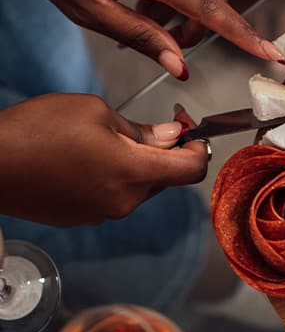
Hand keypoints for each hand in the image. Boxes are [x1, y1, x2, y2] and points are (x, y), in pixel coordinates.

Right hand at [0, 94, 208, 226]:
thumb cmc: (36, 130)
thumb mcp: (95, 112)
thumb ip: (141, 129)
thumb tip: (170, 136)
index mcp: (134, 172)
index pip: (193, 170)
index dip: (200, 148)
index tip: (191, 131)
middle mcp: (125, 201)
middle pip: (166, 179)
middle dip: (167, 153)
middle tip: (155, 127)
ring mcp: (103, 214)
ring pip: (139, 188)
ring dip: (138, 166)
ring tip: (108, 140)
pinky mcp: (82, 219)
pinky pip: (114, 197)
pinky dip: (113, 179)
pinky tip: (87, 159)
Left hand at [34, 0, 284, 78]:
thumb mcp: (91, 8)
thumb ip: (140, 36)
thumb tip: (178, 64)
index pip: (210, 9)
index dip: (243, 34)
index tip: (269, 52)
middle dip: (199, 29)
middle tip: (173, 48)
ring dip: (184, 14)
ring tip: (147, 23)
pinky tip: (144, 6)